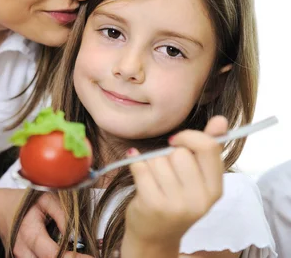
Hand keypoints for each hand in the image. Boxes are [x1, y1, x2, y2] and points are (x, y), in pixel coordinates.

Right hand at [10, 192, 92, 257]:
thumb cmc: (22, 203)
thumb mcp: (45, 198)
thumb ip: (63, 215)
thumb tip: (78, 235)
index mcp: (29, 233)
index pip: (53, 254)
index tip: (91, 257)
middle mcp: (22, 251)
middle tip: (87, 255)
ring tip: (75, 253)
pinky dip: (52, 257)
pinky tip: (63, 252)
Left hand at [124, 116, 226, 250]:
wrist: (154, 236)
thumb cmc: (175, 200)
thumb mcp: (196, 179)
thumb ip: (207, 149)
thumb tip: (221, 120)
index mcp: (215, 189)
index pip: (208, 147)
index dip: (189, 137)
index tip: (176, 143)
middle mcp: (199, 199)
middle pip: (179, 152)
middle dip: (167, 155)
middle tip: (164, 171)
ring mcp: (176, 204)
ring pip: (158, 159)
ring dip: (150, 163)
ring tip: (153, 179)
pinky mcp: (153, 204)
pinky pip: (140, 167)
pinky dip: (135, 163)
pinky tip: (137, 169)